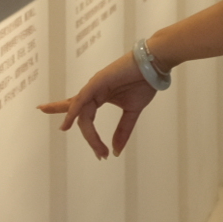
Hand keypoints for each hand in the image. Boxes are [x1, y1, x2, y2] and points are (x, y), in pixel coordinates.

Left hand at [39, 55, 158, 158]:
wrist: (153, 67)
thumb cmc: (143, 83)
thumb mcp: (131, 112)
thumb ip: (122, 131)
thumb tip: (116, 151)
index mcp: (99, 97)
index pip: (84, 117)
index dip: (90, 137)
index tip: (102, 154)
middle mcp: (92, 92)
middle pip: (78, 115)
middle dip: (80, 131)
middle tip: (91, 149)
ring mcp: (94, 86)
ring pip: (82, 112)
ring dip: (88, 132)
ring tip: (97, 149)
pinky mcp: (98, 81)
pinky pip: (82, 98)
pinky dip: (74, 111)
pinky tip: (68, 123)